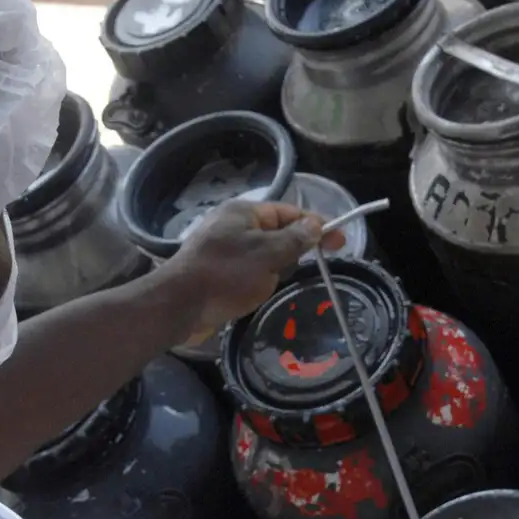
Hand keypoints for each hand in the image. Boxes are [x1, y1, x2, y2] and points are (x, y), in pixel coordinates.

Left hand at [163, 200, 346, 344]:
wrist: (179, 305)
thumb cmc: (225, 275)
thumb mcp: (267, 254)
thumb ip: (294, 240)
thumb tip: (316, 226)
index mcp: (243, 213)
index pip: (288, 212)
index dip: (316, 225)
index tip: (339, 242)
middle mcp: (231, 226)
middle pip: (276, 232)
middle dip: (295, 248)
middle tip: (316, 266)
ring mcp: (221, 250)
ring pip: (262, 254)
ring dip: (276, 267)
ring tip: (284, 282)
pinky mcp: (215, 273)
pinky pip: (247, 271)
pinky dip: (259, 279)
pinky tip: (263, 293)